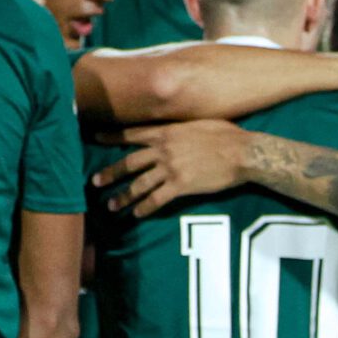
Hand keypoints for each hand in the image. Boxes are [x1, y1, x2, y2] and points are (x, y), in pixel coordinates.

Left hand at [92, 120, 249, 216]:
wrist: (243, 152)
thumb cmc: (226, 134)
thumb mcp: (198, 122)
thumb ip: (180, 127)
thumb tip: (173, 128)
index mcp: (166, 132)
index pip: (132, 134)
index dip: (112, 137)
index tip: (95, 138)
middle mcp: (163, 150)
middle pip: (129, 163)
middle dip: (110, 173)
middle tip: (95, 181)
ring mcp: (171, 169)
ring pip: (139, 184)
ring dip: (124, 196)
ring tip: (111, 206)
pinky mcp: (181, 186)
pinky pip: (157, 199)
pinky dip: (145, 208)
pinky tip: (137, 214)